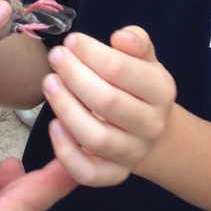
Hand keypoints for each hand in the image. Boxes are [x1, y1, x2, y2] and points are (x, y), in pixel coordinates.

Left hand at [42, 26, 176, 186]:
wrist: (157, 134)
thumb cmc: (142, 88)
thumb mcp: (147, 60)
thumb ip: (137, 42)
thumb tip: (120, 36)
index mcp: (161, 90)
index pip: (123, 70)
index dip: (92, 53)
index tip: (72, 41)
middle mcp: (151, 124)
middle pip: (107, 102)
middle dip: (75, 76)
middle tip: (56, 58)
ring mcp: (133, 152)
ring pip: (95, 138)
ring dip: (66, 109)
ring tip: (49, 83)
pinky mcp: (114, 174)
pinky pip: (88, 172)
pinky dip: (67, 153)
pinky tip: (54, 126)